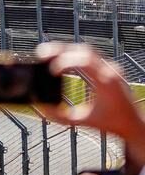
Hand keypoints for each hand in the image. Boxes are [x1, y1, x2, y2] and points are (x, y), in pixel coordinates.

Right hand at [35, 43, 144, 168]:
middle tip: (41, 53)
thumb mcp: (85, 121)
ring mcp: (110, 68)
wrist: (134, 124)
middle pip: (82, 50)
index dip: (64, 62)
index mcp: (106, 82)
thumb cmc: (112, 123)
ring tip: (47, 53)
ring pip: (85, 49)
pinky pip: (89, 55)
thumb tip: (42, 110)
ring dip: (65, 50)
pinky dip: (73, 54)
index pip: (83, 61)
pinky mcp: (108, 68)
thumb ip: (62, 117)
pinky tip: (61, 57)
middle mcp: (109, 71)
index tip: (51, 71)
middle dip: (60, 49)